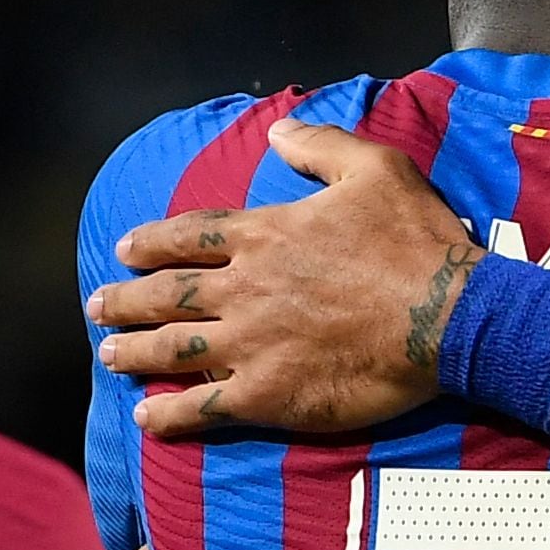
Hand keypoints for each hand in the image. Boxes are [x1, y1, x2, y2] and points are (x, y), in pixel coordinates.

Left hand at [90, 120, 472, 440]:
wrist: (451, 316)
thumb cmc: (419, 242)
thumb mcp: (376, 169)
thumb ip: (321, 146)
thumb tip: (279, 129)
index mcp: (266, 235)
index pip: (189, 237)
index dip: (151, 243)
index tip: (125, 249)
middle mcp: (246, 288)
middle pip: (168, 294)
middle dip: (126, 299)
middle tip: (98, 307)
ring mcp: (252, 344)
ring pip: (174, 349)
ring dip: (135, 352)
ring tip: (108, 356)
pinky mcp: (269, 394)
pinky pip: (205, 407)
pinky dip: (170, 415)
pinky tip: (145, 420)